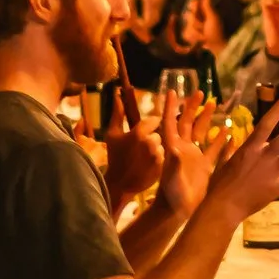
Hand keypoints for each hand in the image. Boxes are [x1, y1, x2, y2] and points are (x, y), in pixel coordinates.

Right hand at [100, 78, 163, 203]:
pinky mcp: (163, 166)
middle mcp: (151, 141)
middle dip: (153, 136)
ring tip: (144, 157)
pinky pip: (165, 155)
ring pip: (163, 144)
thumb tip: (118, 95)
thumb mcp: (112, 134)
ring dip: (156, 147)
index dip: (150, 125)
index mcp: (139, 132)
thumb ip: (117, 113)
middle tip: (142, 147)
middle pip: (160, 132)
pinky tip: (148, 164)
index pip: (155, 120)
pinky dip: (159, 158)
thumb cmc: (115, 157)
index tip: (143, 132)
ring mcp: (158, 155)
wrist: (120, 183)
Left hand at [150, 84, 218, 219]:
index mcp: (173, 147)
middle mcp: (183, 148)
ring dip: (207, 118)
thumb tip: (176, 148)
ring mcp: (194, 157)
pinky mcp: (205, 166)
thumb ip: (173, 163)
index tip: (173, 91)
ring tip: (214, 104)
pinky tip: (231, 131)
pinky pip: (215, 150)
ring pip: (201, 132)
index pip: (170, 122)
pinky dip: (221, 140)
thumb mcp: (171, 178)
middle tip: (200, 93)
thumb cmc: (171, 195)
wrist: (178, 211)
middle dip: (193, 107)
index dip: (171, 107)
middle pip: (187, 122)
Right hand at [210, 96, 278, 220]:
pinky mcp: (278, 186)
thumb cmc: (219, 184)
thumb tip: (230, 139)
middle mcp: (264, 155)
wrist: (225, 206)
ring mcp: (273, 170)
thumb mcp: (223, 162)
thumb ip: (229, 150)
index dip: (278, 110)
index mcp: (250, 147)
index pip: (266, 123)